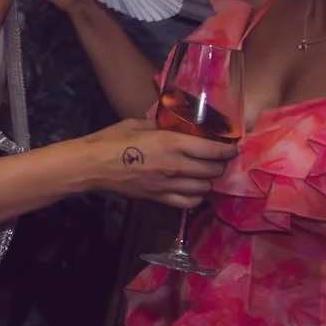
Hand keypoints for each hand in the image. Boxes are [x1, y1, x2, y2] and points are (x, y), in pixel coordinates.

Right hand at [87, 118, 234, 209]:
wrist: (92, 165)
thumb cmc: (112, 139)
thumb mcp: (138, 124)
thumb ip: (162, 126)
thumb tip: (177, 126)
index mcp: (171, 143)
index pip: (213, 149)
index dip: (228, 149)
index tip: (232, 146)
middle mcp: (176, 166)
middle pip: (213, 170)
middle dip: (220, 164)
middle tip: (218, 158)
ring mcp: (169, 185)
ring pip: (205, 187)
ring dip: (208, 180)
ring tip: (205, 173)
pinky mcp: (160, 198)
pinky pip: (190, 202)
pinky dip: (197, 196)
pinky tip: (194, 189)